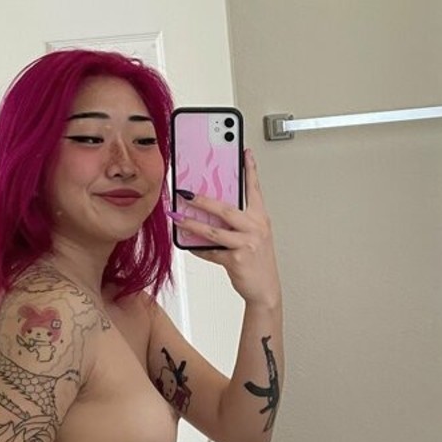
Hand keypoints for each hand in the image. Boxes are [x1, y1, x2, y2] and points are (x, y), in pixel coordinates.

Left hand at [169, 149, 281, 307]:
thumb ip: (237, 223)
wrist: (265, 289)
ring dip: (191, 224)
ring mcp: (247, 244)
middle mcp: (255, 228)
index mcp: (260, 218)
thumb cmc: (258, 262)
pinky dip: (198, 249)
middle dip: (202, 200)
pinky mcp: (237, 260)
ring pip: (213, 231)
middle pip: (225, 209)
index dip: (250, 170)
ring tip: (177, 217)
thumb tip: (209, 212)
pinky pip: (211, 251)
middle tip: (185, 192)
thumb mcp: (253, 237)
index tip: (245, 152)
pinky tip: (188, 245)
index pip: (254, 189)